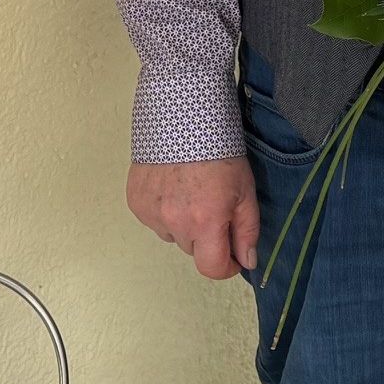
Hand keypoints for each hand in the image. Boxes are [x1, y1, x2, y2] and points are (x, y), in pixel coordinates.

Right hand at [126, 158, 256, 279]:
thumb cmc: (219, 150)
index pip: (211, 268)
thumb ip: (247, 231)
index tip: (233, 256)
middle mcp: (174, 222)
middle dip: (206, 236)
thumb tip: (247, 262)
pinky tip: (172, 186)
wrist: (182, 116)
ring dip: (182, 223)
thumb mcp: (245, 190)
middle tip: (213, 205)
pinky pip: (153, 219)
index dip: (226, 266)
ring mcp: (151, 213)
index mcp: (204, 221)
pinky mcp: (136, 201)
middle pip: (193, 249)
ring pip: (172, 234)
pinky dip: (164, 210)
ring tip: (190, 191)